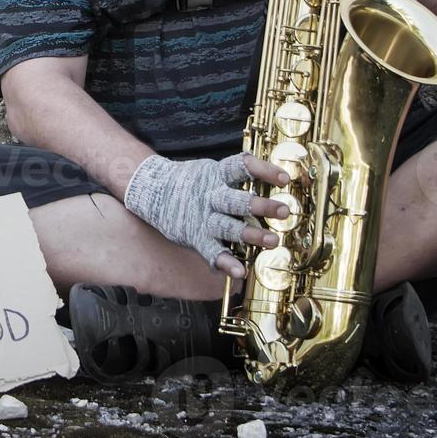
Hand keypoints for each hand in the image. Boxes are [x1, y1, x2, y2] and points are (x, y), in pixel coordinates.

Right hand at [122, 152, 291, 279]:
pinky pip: (212, 251)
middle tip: (285, 210)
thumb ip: (235, 176)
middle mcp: (210, 196)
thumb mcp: (210, 170)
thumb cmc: (190, 182)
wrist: (151, 190)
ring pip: (228, 227)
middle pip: (237, 201)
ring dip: (251, 235)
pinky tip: (240, 271)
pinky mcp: (195, 237)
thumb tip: (274, 177)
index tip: (285, 178)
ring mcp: (203, 218)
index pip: (241, 167)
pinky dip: (225, 262)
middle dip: (262, 206)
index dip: (264, 171)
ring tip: (273, 241)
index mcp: (216, 175)